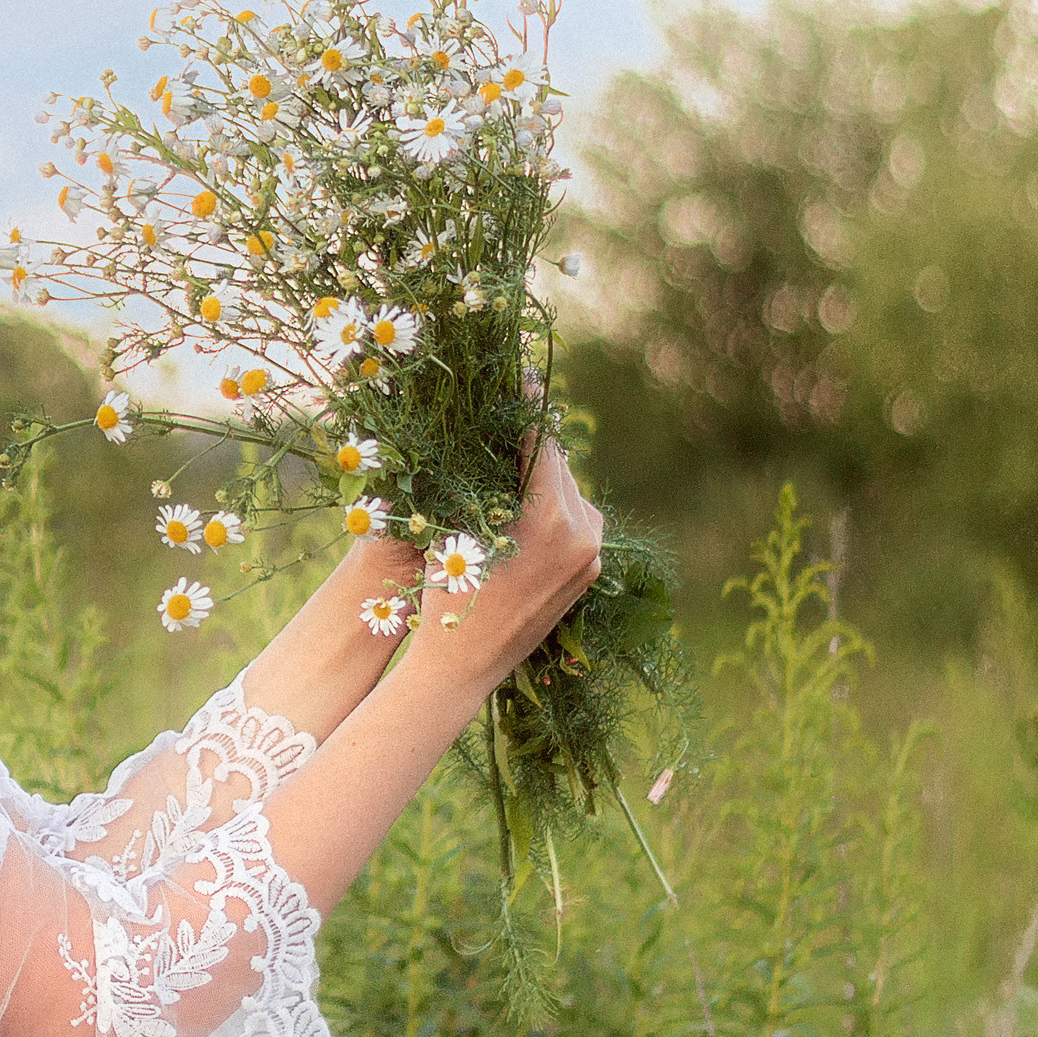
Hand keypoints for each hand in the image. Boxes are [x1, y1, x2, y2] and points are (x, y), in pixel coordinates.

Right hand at [419, 426, 602, 673]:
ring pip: (568, 492)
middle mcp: (582, 531)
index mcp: (549, 516)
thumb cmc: (445, 592)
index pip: (540, 440)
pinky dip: (551, 509)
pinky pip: (574, 522)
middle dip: (531, 441)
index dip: (525, 403)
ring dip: (541, 478)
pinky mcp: (591, 572)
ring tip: (508, 465)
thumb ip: (480, 476)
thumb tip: (484, 426)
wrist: (462, 665)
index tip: (517, 371)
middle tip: (506, 412)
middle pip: (558, 464)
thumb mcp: (457, 524)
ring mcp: (592, 554)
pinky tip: (520, 508)